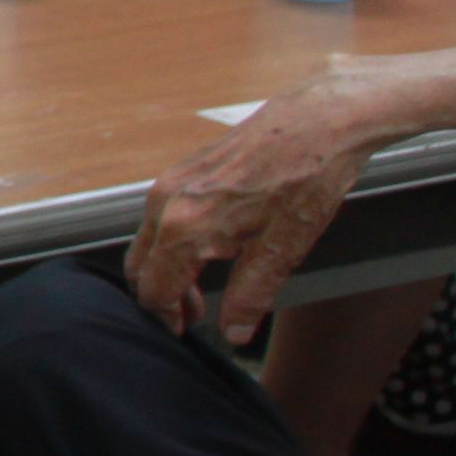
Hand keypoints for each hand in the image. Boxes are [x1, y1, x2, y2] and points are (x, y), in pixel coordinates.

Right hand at [129, 60, 428, 340]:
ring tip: (202, 288)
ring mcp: (169, 183)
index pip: (154, 289)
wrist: (316, 122)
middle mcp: (165, 204)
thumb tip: (233, 332)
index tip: (184, 334)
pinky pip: (158, 218)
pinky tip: (207, 250)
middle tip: (193, 317)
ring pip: (146, 242)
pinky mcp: (181, 172)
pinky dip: (170, 244)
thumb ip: (251, 293)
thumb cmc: (305, 178)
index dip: (167, 318)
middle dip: (160, 297)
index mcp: (185, 228)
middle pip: (139, 267)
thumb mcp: (283, 248)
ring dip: (165, 271)